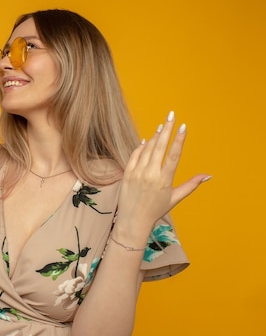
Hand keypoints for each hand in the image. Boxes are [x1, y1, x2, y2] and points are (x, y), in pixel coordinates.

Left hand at [117, 111, 210, 230]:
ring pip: (147, 149)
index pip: (173, 155)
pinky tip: (147, 140)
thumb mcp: (175, 198)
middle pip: (159, 146)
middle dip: (166, 129)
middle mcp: (150, 175)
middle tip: (171, 115)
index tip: (182, 126)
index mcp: (164, 180)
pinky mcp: (127, 173)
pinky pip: (135, 155)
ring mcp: (137, 173)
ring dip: (155, 136)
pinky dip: (141, 146)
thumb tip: (208, 176)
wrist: (133, 220)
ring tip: (162, 126)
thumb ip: (191, 185)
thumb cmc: (156, 210)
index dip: (179, 139)